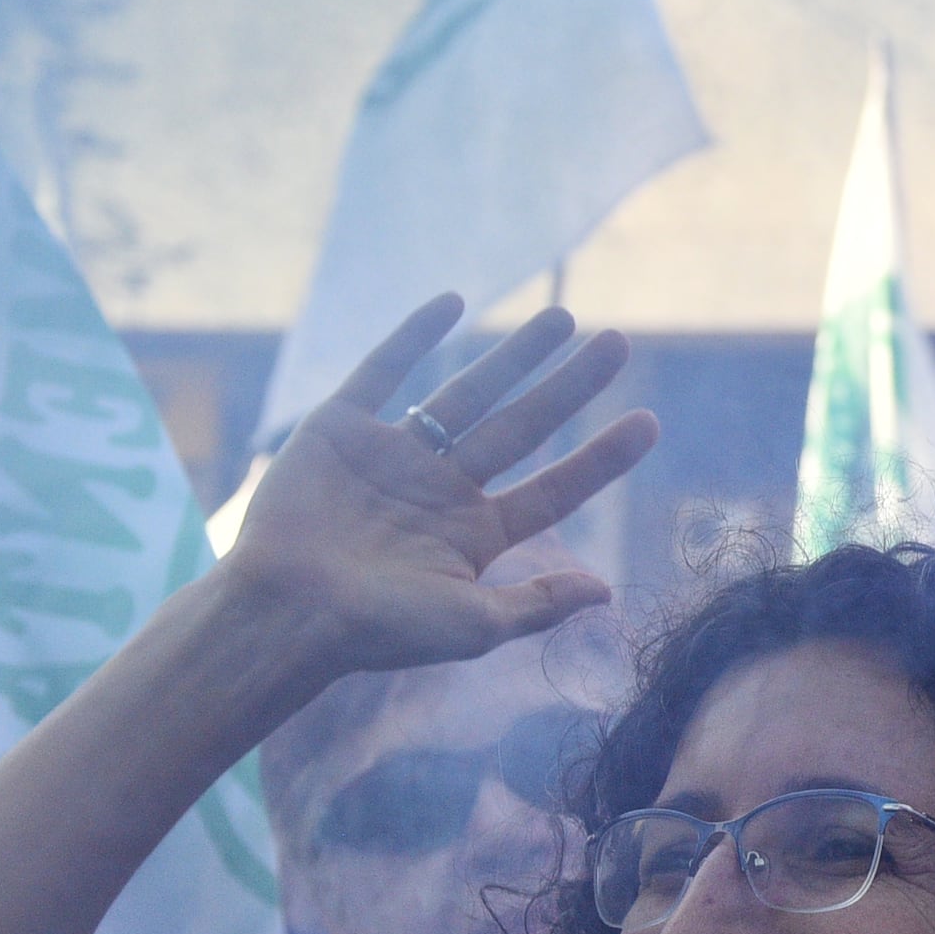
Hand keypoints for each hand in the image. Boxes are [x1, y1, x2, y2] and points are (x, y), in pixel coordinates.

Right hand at [223, 300, 657, 675]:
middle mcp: (441, 489)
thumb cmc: (377, 632)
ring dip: (514, 355)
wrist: (285, 612)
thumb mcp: (472, 625)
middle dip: (570, 385)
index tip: (649, 422)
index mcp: (475, 534)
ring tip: (563, 317)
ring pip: (467, 392)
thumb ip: (537, 603)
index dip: (603, 458)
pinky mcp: (339, 430)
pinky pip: (382, 371)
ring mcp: (392, 456)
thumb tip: (608, 592)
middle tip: (617, 343)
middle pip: (523, 426)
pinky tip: (454, 302)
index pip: (555, 488)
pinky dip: (414, 336)